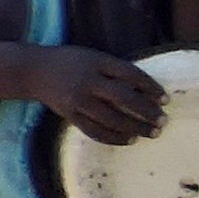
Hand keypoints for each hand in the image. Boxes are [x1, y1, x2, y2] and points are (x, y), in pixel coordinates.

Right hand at [25, 45, 167, 143]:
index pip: (130, 74)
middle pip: (123, 98)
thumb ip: (116, 70)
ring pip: (111, 118)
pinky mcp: (70, 116)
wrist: (34, 71)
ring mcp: (78, 100)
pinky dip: (114, 137)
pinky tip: (130, 139)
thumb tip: (147, 91)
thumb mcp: (94, 57)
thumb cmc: (71, 62)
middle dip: (146, 111)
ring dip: (135, 127)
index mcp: (97, 63)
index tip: (165, 99)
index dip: (150, 87)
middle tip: (163, 120)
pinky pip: (95, 131)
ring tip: (152, 133)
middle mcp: (88, 82)